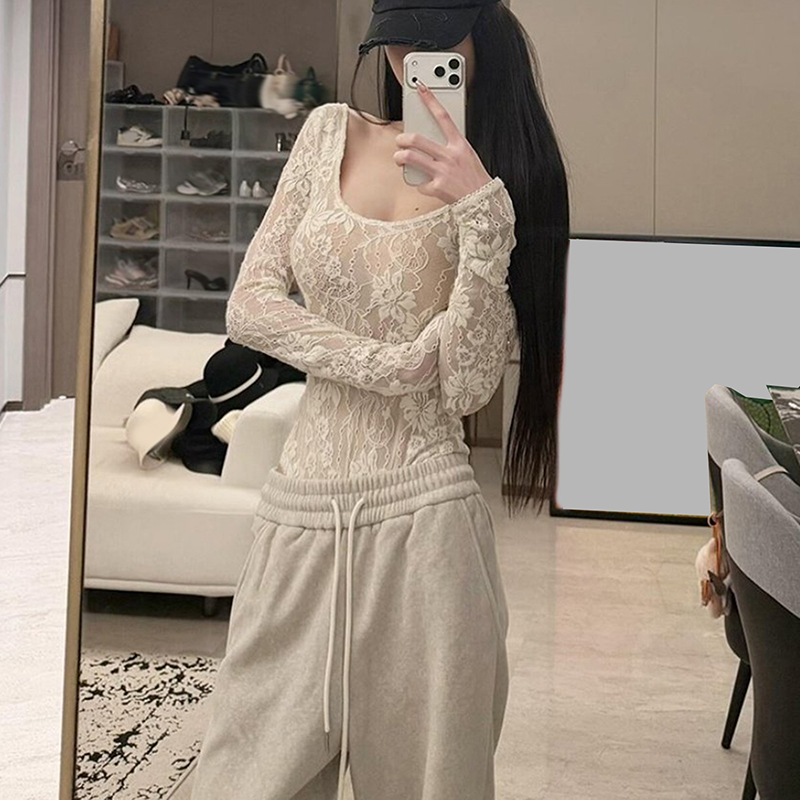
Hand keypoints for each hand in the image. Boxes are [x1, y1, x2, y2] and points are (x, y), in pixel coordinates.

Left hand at [393, 80, 492, 203]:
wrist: (483, 202)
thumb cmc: (475, 178)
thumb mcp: (468, 156)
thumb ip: (450, 148)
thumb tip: (431, 144)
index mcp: (460, 145)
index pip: (443, 116)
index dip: (430, 100)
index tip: (420, 88)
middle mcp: (450, 156)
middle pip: (417, 139)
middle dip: (403, 139)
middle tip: (400, 141)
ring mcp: (442, 172)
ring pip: (410, 158)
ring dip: (400, 157)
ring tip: (399, 158)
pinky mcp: (437, 188)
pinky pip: (419, 184)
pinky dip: (419, 185)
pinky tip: (424, 185)